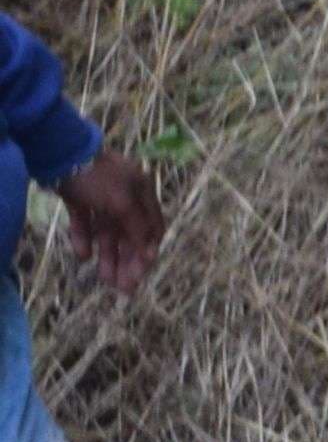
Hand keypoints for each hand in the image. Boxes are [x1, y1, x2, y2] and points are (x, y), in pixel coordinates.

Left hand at [56, 150, 164, 300]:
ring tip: (105, 280)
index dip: (149, 250)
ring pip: (108, 232)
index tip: (142, 272)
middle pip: (130, 234)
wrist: (60, 154)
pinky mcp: (80, 199)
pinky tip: (83, 255)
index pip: (153, 227)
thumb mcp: (123, 203)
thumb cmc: (98, 178)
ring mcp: (101, 198)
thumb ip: (138, 228)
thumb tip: (151, 253)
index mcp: (142, 192)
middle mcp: (125, 196)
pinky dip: (85, 239)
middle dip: (128, 261)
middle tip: (124, 288)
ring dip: (108, 256)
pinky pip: (86, 223)